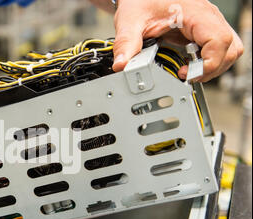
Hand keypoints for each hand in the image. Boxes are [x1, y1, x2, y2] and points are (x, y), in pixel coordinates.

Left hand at [107, 0, 243, 81]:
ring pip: (229, 49)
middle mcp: (206, 17)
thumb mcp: (130, 21)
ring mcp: (207, 24)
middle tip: (187, 77)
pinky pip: (217, 49)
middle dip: (212, 69)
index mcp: (194, 12)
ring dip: (212, 67)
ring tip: (188, 73)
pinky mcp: (203, 32)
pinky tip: (188, 66)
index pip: (219, 40)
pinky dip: (207, 62)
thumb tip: (122, 66)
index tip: (187, 74)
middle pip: (230, 48)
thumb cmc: (140, 1)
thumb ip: (126, 44)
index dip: (208, 63)